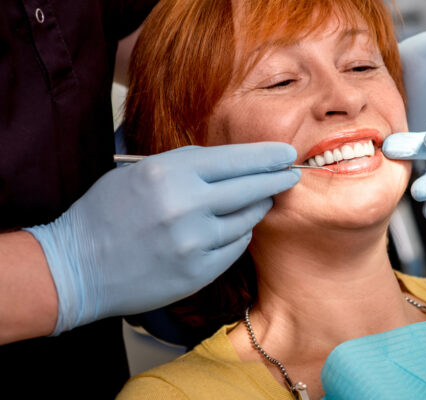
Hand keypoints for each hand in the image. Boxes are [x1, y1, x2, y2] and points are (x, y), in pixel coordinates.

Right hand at [25, 143, 299, 334]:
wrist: (76, 268)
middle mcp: (186, 205)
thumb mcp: (139, 173)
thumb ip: (186, 166)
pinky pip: (236, 246)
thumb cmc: (105, 214)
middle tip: (292, 174)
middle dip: (277, 179)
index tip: (286, 153)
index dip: (266, 156)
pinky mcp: (198, 271)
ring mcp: (195, 241)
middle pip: (252, 188)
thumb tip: (233, 163)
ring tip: (259, 200)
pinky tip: (232, 229)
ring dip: (256, 207)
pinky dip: (238, 235)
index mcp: (169, 173)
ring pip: (248, 218)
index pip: (236, 159)